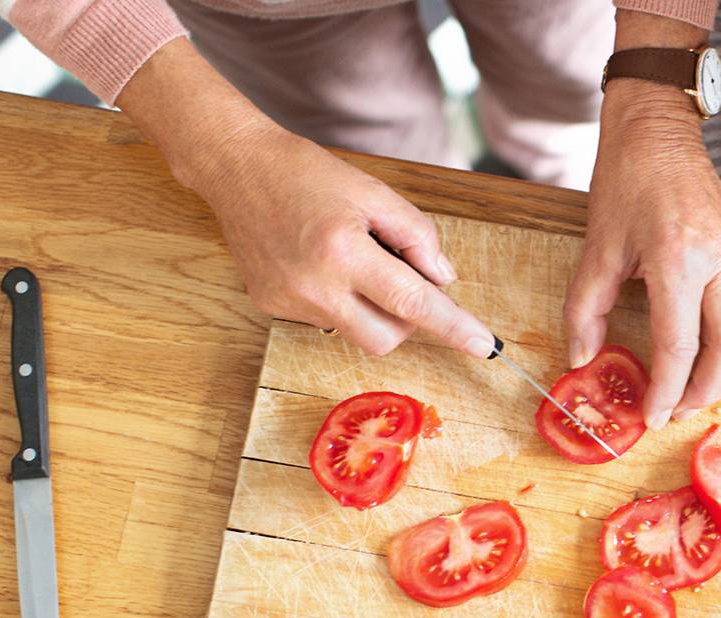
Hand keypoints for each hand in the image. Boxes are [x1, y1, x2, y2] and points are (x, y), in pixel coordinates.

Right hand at [116, 40, 493, 356]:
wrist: (235, 167)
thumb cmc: (308, 174)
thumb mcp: (374, 192)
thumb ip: (418, 236)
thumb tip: (444, 282)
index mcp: (343, 251)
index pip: (412, 302)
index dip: (453, 327)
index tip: (485, 347)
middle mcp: (313, 285)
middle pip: (386, 338)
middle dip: (406, 319)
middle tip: (398, 275)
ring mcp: (288, 301)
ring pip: (355, 333)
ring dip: (371, 307)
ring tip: (351, 259)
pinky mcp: (270, 305)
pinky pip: (324, 320)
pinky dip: (337, 300)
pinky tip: (319, 263)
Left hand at [566, 78, 720, 428]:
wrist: (657, 131)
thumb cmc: (626, 183)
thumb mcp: (596, 248)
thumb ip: (585, 309)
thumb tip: (581, 359)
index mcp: (679, 260)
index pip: (679, 346)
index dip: (665, 390)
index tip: (653, 416)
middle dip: (707, 390)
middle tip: (682, 409)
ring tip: (718, 386)